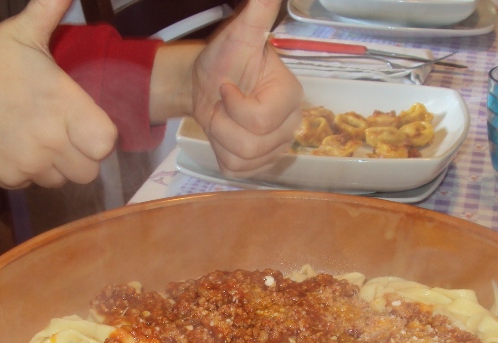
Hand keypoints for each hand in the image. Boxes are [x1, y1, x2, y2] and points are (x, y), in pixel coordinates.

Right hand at [0, 0, 117, 188]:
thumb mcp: (23, 33)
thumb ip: (50, 10)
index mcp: (63, 105)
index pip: (105, 143)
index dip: (99, 138)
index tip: (86, 127)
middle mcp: (50, 139)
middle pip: (88, 171)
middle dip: (80, 157)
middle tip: (61, 135)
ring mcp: (29, 162)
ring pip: (62, 181)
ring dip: (56, 166)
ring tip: (37, 140)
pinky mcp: (10, 178)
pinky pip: (34, 185)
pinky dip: (29, 172)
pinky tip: (15, 148)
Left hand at [191, 0, 302, 174]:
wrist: (206, 83)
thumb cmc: (224, 59)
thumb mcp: (238, 34)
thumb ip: (258, 12)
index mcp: (291, 98)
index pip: (260, 121)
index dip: (232, 105)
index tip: (225, 87)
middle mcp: (290, 127)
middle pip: (250, 144)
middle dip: (222, 122)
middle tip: (220, 103)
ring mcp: (276, 150)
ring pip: (240, 160)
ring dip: (219, 137)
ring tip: (222, 117)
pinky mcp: (258, 166)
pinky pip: (234, 171)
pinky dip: (220, 153)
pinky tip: (225, 134)